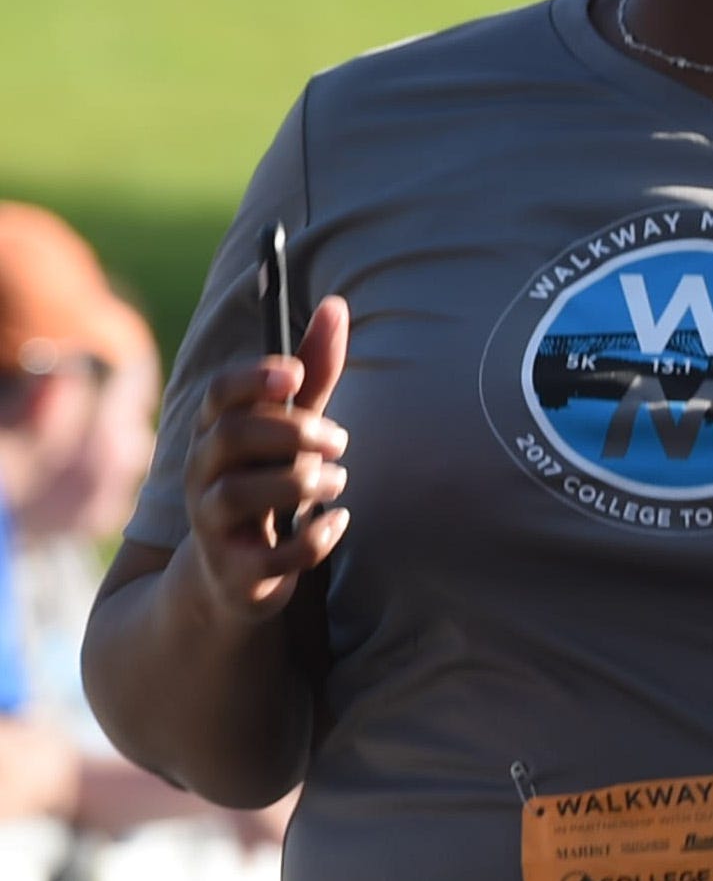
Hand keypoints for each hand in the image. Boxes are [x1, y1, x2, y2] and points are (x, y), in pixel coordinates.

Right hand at [179, 293, 351, 625]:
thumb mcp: (292, 430)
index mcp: (216, 436)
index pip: (217, 396)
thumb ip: (315, 375)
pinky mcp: (236, 572)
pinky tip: (338, 522)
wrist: (236, 575)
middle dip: (291, 432)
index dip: (252, 379)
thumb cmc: (271, 483)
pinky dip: (312, 538)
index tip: (295, 374)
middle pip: (229, 438)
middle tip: (340, 441)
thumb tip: (337, 305)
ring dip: (301, 481)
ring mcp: (212, 526)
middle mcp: (203, 477)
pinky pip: (269, 556)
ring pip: (238, 493)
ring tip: (338, 479)